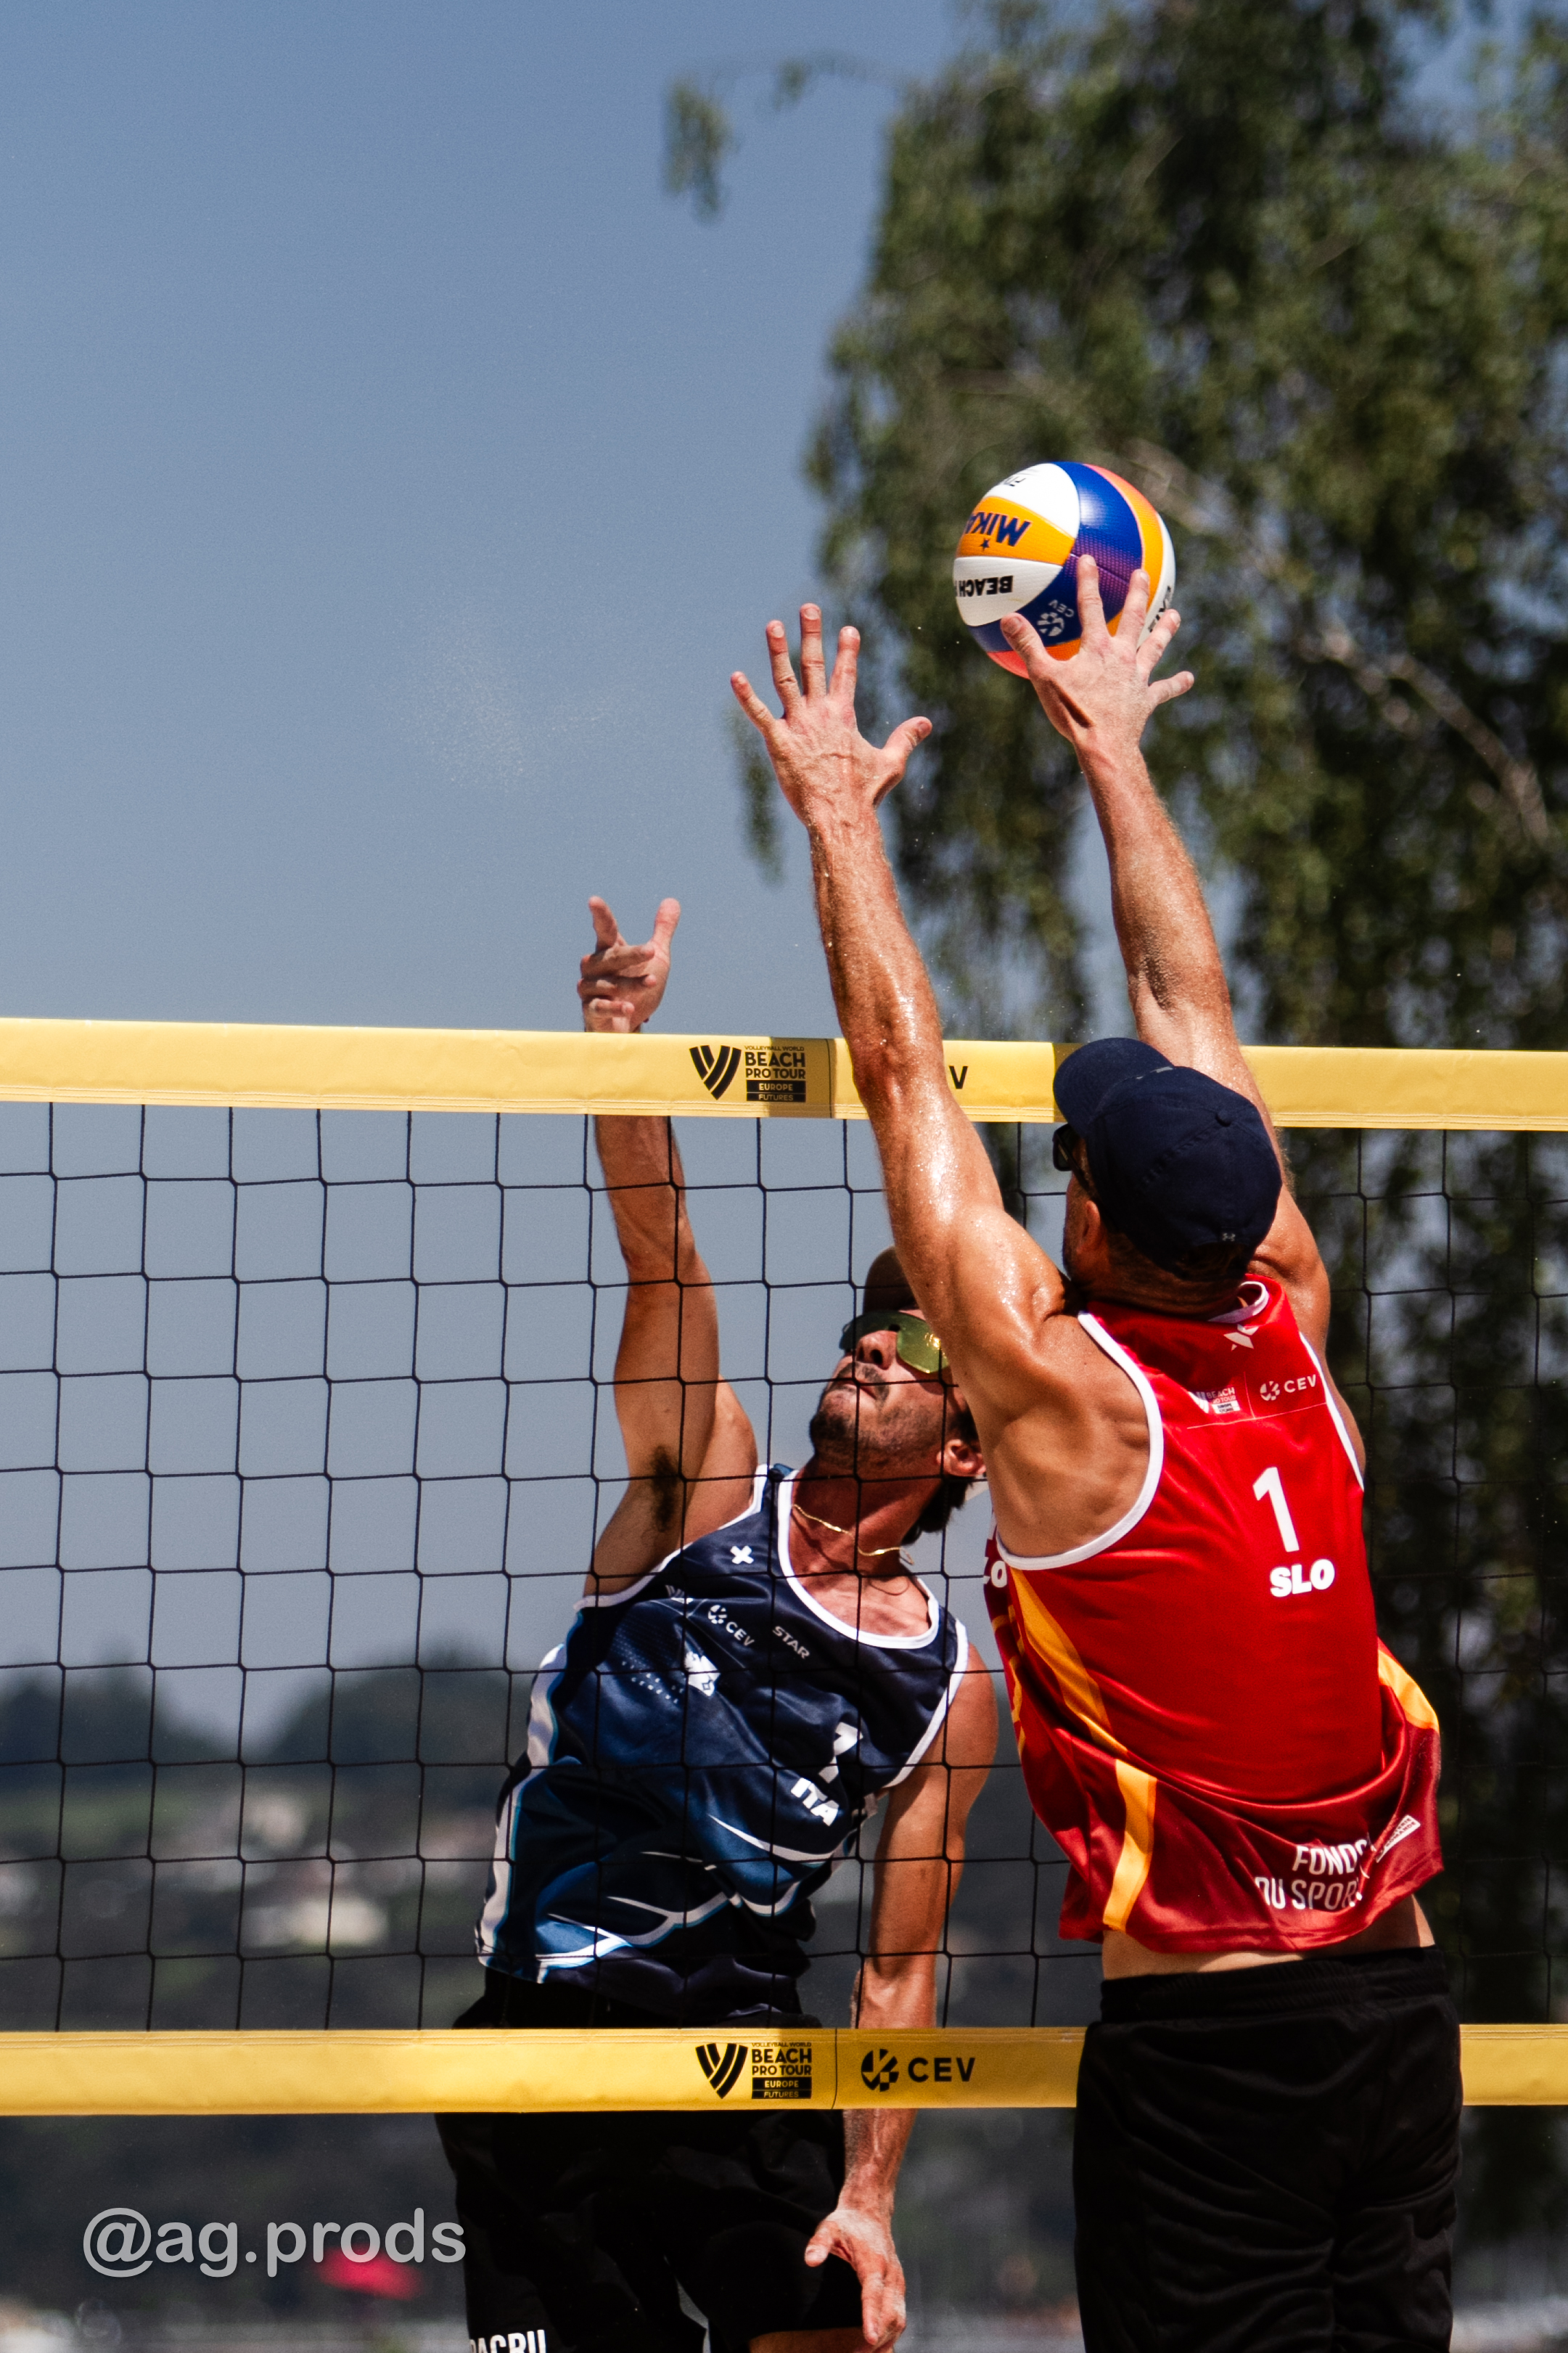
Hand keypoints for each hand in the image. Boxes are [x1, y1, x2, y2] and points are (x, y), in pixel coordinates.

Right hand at [578, 896, 679, 1033]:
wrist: (628, 1027)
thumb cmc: (637, 989)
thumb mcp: (656, 958)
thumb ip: (661, 931)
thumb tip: (672, 901)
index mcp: (610, 951)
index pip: (605, 930)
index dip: (600, 915)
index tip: (593, 901)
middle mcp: (595, 968)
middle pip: (612, 956)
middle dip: (632, 954)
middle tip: (652, 951)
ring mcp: (590, 990)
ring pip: (609, 983)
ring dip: (632, 984)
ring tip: (652, 983)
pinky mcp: (591, 1011)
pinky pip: (600, 1007)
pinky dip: (615, 1007)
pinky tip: (629, 1007)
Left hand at [731, 606, 930, 833]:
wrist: (840, 814)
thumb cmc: (864, 793)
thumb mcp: (890, 763)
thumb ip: (905, 738)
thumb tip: (926, 723)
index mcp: (843, 715)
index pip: (846, 674)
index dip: (847, 651)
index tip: (848, 629)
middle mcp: (820, 713)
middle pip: (814, 665)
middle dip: (813, 635)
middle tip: (809, 608)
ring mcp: (798, 725)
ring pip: (785, 680)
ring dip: (779, 651)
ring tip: (774, 625)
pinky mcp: (778, 742)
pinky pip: (759, 715)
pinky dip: (747, 697)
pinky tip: (735, 677)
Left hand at [804, 2198, 905, 2350]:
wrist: (870, 2213)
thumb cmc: (848, 2223)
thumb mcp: (829, 2227)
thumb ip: (819, 2243)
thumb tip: (810, 2260)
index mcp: (874, 2262)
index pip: (874, 2294)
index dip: (872, 2317)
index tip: (869, 2338)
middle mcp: (891, 2275)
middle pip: (891, 2314)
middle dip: (877, 2339)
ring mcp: (897, 2283)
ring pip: (899, 2319)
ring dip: (886, 2341)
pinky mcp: (898, 2289)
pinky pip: (899, 2317)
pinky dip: (891, 2335)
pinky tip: (877, 2348)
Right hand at [1000, 557, 1192, 771]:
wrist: (1105, 744)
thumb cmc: (1073, 712)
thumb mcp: (1043, 678)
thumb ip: (1028, 646)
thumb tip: (1008, 618)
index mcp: (1097, 648)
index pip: (1090, 606)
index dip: (1087, 581)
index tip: (1088, 558)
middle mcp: (1122, 657)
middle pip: (1133, 618)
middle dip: (1137, 593)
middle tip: (1143, 572)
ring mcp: (1137, 678)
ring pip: (1154, 647)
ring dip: (1165, 630)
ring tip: (1175, 615)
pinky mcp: (1146, 700)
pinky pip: (1164, 689)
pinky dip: (1176, 684)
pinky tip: (1189, 678)